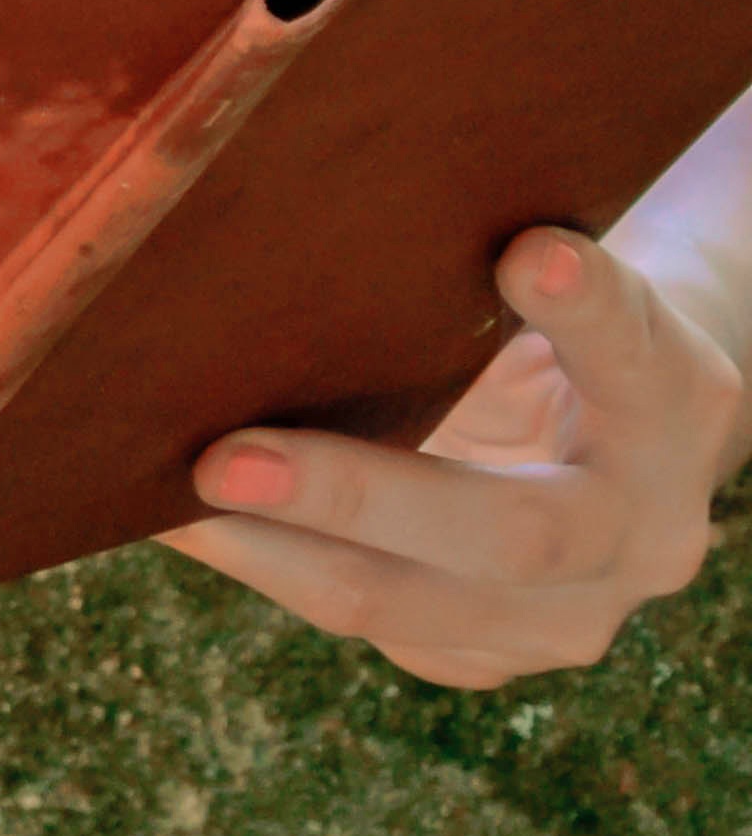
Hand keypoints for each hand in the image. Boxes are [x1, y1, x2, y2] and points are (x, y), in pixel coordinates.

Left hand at [160, 226, 741, 688]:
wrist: (621, 430)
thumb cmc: (558, 311)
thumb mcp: (560, 268)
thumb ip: (508, 250)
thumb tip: (356, 185)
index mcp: (676, 409)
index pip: (633, 356)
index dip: (585, 312)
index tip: (527, 251)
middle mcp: (641, 533)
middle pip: (506, 532)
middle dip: (354, 496)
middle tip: (226, 458)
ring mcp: (566, 616)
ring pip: (405, 604)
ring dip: (270, 551)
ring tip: (159, 499)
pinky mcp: (482, 651)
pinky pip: (361, 616)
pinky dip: (262, 564)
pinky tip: (175, 521)